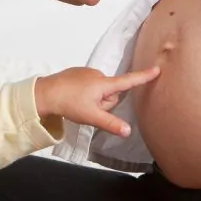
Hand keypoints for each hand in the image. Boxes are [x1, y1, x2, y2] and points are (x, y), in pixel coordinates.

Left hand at [35, 66, 160, 136]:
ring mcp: (87, 72)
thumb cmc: (69, 104)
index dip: (144, 77)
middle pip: (112, 93)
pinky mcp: (78, 73)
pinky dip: (85, 93)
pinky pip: (90, 85)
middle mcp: (98, 75)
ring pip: (100, 90)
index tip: (157, 69)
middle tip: (90, 109)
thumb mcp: (92, 117)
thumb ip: (111, 124)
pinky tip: (74, 97)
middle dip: (105, 103)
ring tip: (79, 103)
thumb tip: (128, 131)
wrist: (44, 93)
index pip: (129, 81)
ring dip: (95, 99)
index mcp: (104, 84)